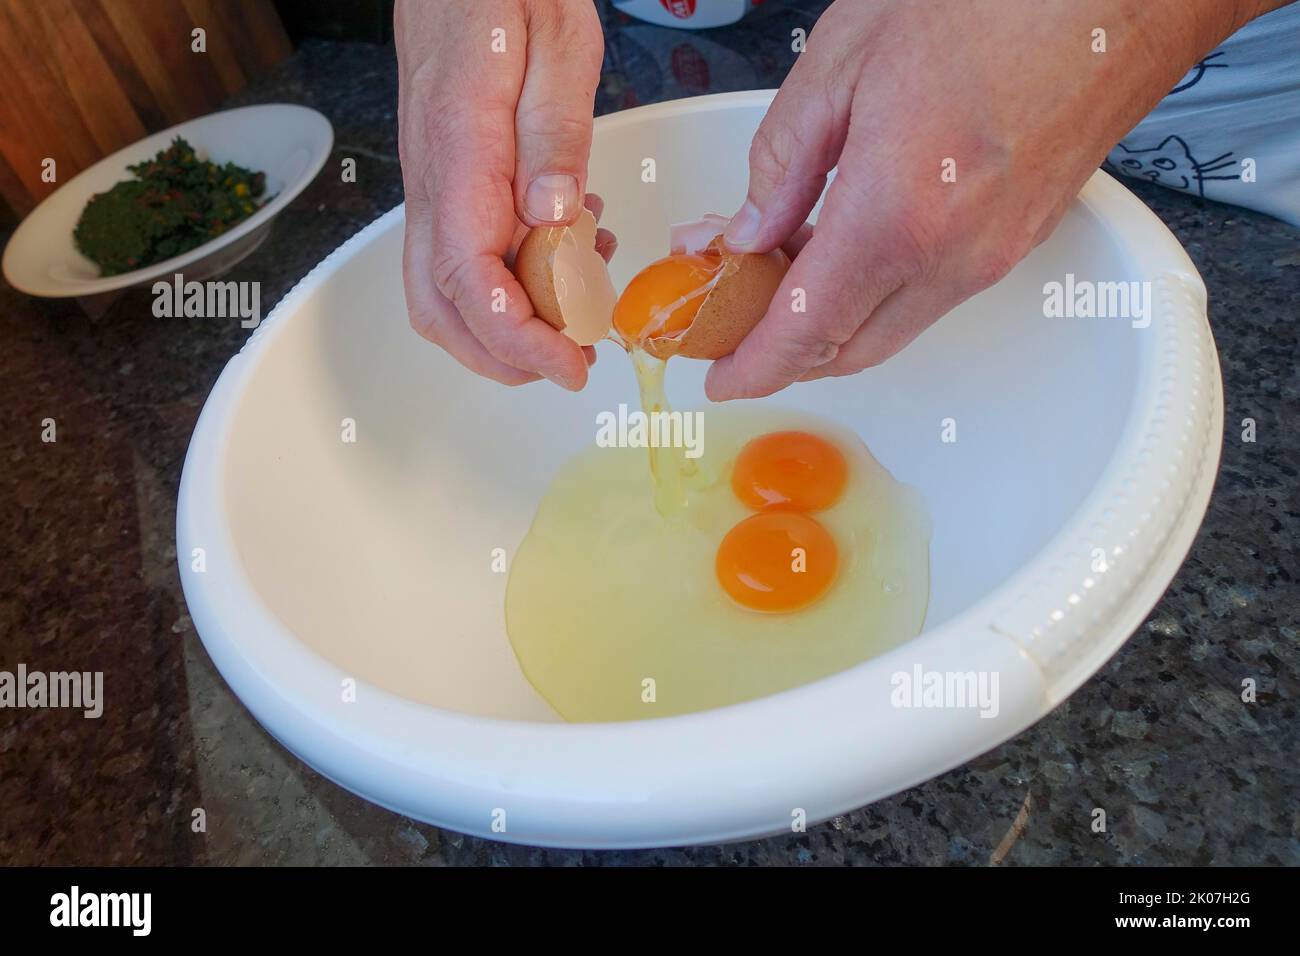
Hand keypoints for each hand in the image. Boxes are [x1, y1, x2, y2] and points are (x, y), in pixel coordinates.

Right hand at [396, 0, 612, 389]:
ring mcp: (435, 185)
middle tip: (571, 361)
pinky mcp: (449, 181)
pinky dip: (513, 281)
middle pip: (441, 308)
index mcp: (459, 155)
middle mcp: (434, 182)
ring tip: (581, 307)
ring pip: (447, 291)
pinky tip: (568, 253)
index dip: (519, 339)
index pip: (472, 281)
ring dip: (508, 324)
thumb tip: (556, 219)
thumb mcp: (556, 45)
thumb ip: (555, 136)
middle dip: (504, 355)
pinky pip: (467, 254)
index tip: (571, 367)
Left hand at [706, 0, 1261, 399]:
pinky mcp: (1017, 243)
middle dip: (781, 352)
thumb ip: (782, 162)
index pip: (806, 329)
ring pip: (888, 329)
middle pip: (847, 349)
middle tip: (730, 320)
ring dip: (827, 321)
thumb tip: (748, 232)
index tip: (719, 378)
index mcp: (897, 212)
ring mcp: (992, 256)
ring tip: (775, 272)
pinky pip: (926, 299)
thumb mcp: (842, 62)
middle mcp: (952, 256)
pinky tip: (840, 251)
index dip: (755, 366)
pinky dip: (872, 295)